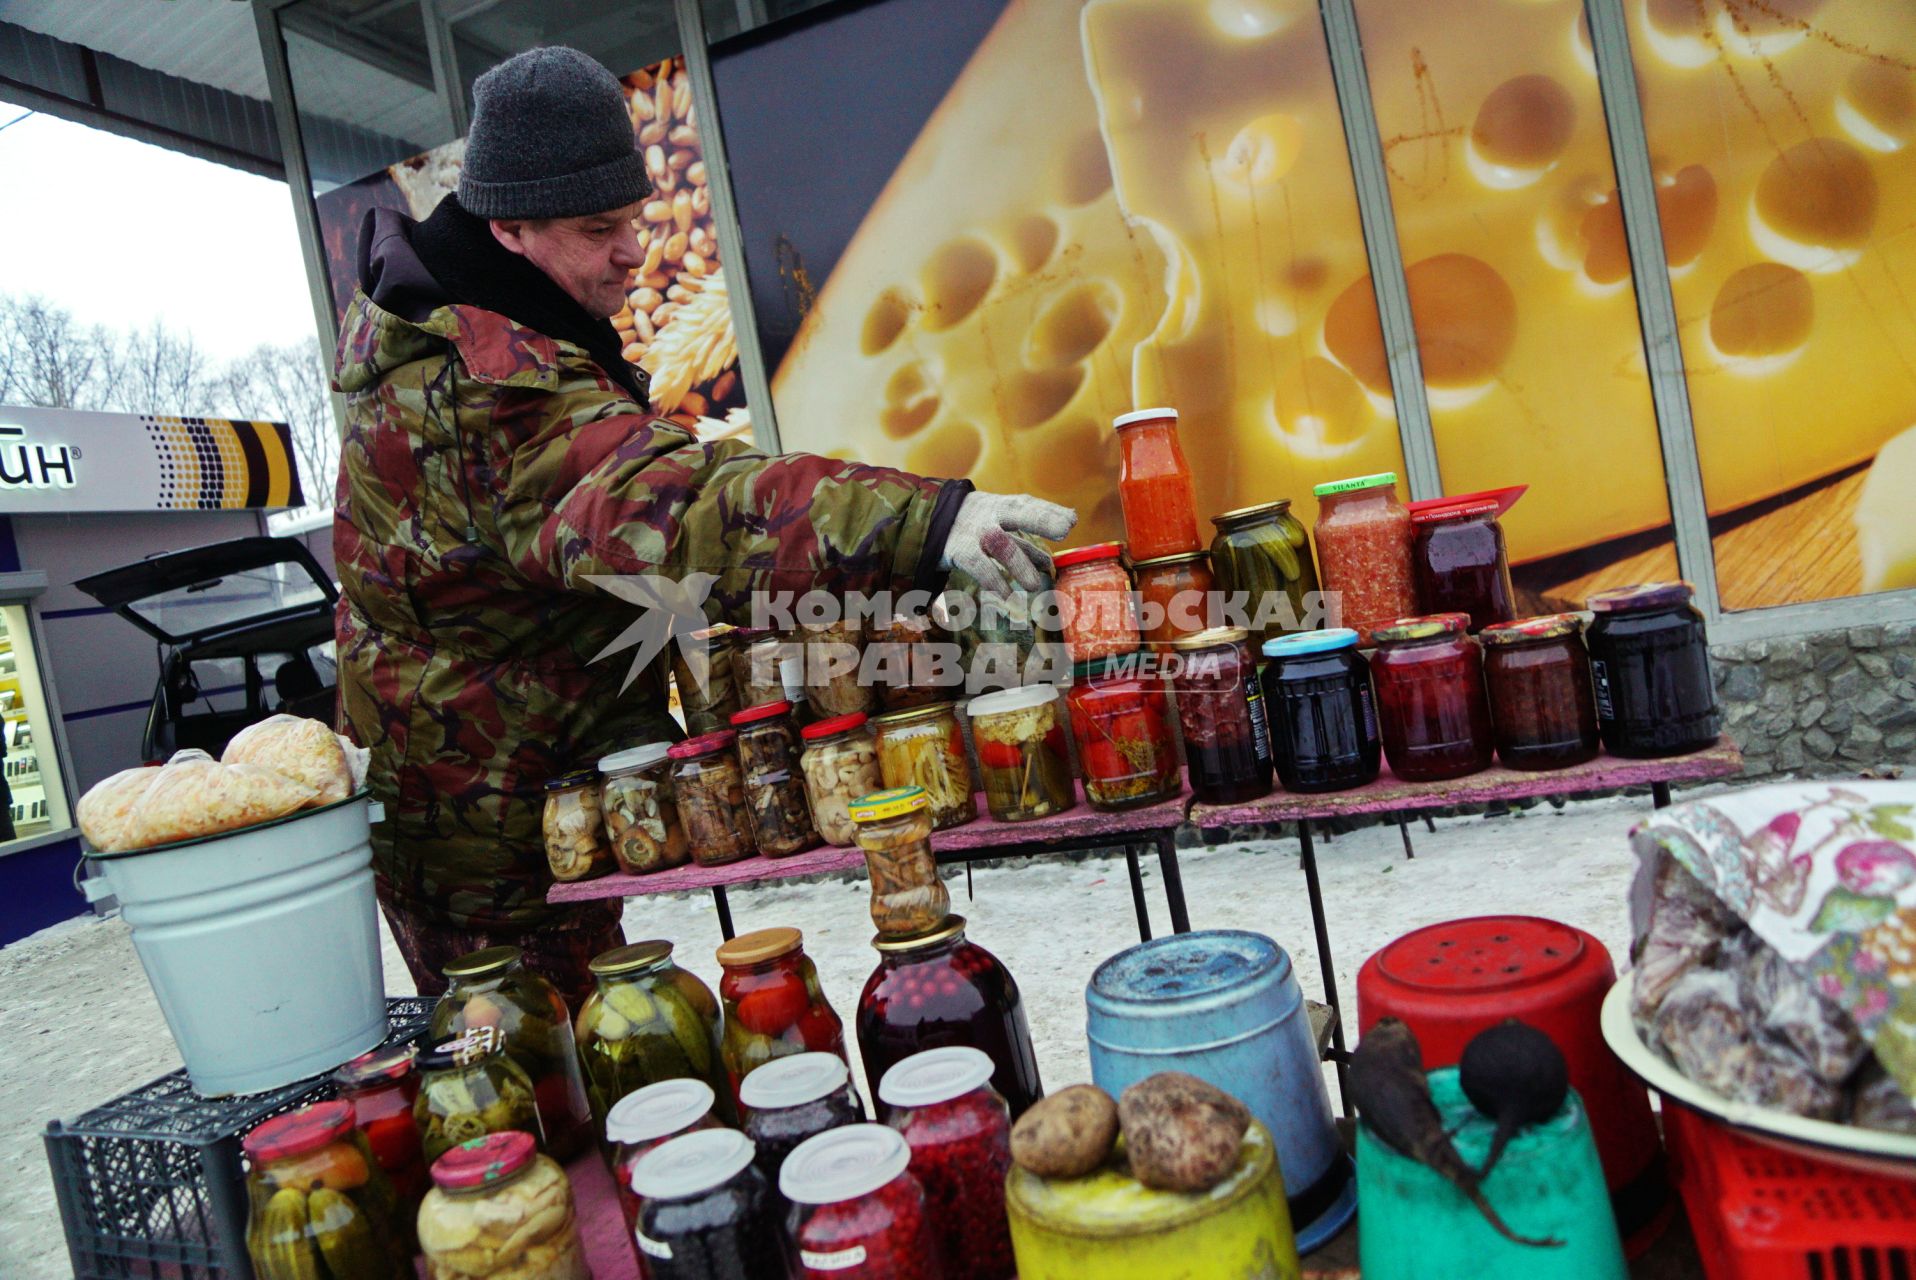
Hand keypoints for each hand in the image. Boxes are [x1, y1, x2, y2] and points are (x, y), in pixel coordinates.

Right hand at [940, 491, 1077, 595]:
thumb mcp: (997, 525)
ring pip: (1001, 544)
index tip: (1071, 520)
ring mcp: (975, 532)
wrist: (925, 523)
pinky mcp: (959, 550)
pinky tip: (1006, 594)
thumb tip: (1055, 553)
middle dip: (1042, 519)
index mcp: (1003, 506)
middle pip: (1018, 512)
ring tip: (1034, 585)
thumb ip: (1025, 537)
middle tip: (1065, 530)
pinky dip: (993, 580)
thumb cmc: (973, 525)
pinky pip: (979, 566)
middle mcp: (990, 514)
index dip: (1050, 511)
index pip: (1030, 505)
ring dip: (1020, 564)